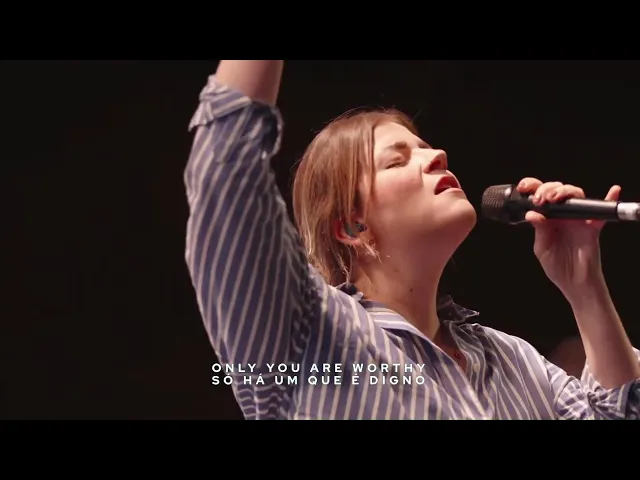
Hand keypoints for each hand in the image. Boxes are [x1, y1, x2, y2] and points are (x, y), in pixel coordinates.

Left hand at [516, 178, 620, 300]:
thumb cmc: (558, 267)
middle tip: (541, 199)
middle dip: (547, 189)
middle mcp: (562, 216)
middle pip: (557, 191)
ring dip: (565, 192)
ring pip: (575, 196)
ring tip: (555, 198)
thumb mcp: (542, 249)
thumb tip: (533, 214)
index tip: (526, 188)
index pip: (541, 197)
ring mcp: (577, 220)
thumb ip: (539, 231)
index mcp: (547, 219)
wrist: (574, 283)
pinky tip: (613, 191)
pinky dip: (609, 200)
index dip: (534, 188)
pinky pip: (601, 212)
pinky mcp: (592, 227)